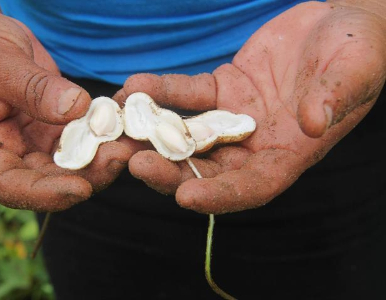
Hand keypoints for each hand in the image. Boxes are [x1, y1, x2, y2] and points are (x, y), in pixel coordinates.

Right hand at [0, 4, 131, 210]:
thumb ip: (30, 88)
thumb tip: (75, 108)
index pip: (10, 185)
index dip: (45, 195)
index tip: (81, 189)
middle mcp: (10, 151)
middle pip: (50, 179)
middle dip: (87, 174)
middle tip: (121, 156)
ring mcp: (36, 139)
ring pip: (73, 161)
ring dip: (103, 155)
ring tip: (131, 140)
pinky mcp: (56, 124)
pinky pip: (83, 135)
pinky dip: (104, 132)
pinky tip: (124, 121)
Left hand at [116, 1, 385, 213]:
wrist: (339, 21)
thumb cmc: (358, 50)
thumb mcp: (353, 72)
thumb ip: (333, 99)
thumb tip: (313, 123)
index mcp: (290, 153)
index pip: (254, 186)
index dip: (221, 195)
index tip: (186, 197)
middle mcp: (256, 143)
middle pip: (209, 169)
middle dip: (172, 171)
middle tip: (135, 164)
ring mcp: (235, 117)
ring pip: (190, 135)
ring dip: (154, 134)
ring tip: (121, 128)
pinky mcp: (222, 89)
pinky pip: (188, 93)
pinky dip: (163, 92)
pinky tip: (135, 86)